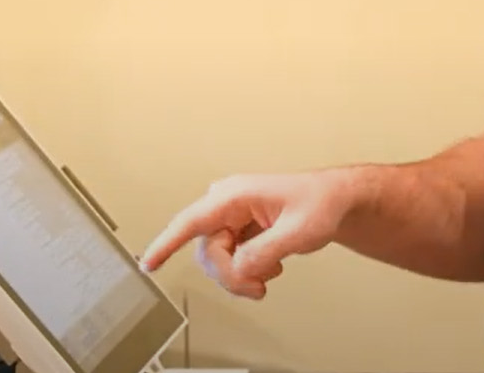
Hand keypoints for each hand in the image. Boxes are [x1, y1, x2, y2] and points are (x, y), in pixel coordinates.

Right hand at [139, 171, 356, 298]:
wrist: (334, 202)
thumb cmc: (320, 203)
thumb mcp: (299, 230)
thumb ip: (266, 250)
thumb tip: (240, 267)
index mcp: (236, 194)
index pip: (193, 221)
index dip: (168, 243)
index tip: (149, 262)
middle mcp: (227, 203)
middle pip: (208, 251)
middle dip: (231, 274)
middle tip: (258, 288)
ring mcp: (231, 217)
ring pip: (216, 258)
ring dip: (240, 275)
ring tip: (269, 275)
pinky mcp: (237, 229)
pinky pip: (228, 259)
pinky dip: (246, 271)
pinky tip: (269, 266)